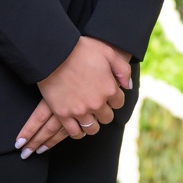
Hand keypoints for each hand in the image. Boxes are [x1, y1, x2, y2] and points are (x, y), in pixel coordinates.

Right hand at [21, 37, 131, 153]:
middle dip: (104, 111)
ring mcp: (80, 110)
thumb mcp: (108, 53)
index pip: (119, 103)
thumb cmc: (81, 50)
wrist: (54, 53)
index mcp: (109, 89)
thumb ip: (122, 70)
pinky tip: (78, 126)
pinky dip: (78, 132)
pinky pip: (74, 132)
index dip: (114, 98)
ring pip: (92, 128)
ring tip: (89, 117)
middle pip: (107, 117)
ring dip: (92, 123)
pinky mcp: (63, 114)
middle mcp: (97, 103)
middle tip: (97, 104)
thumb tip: (128, 86)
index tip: (107, 94)